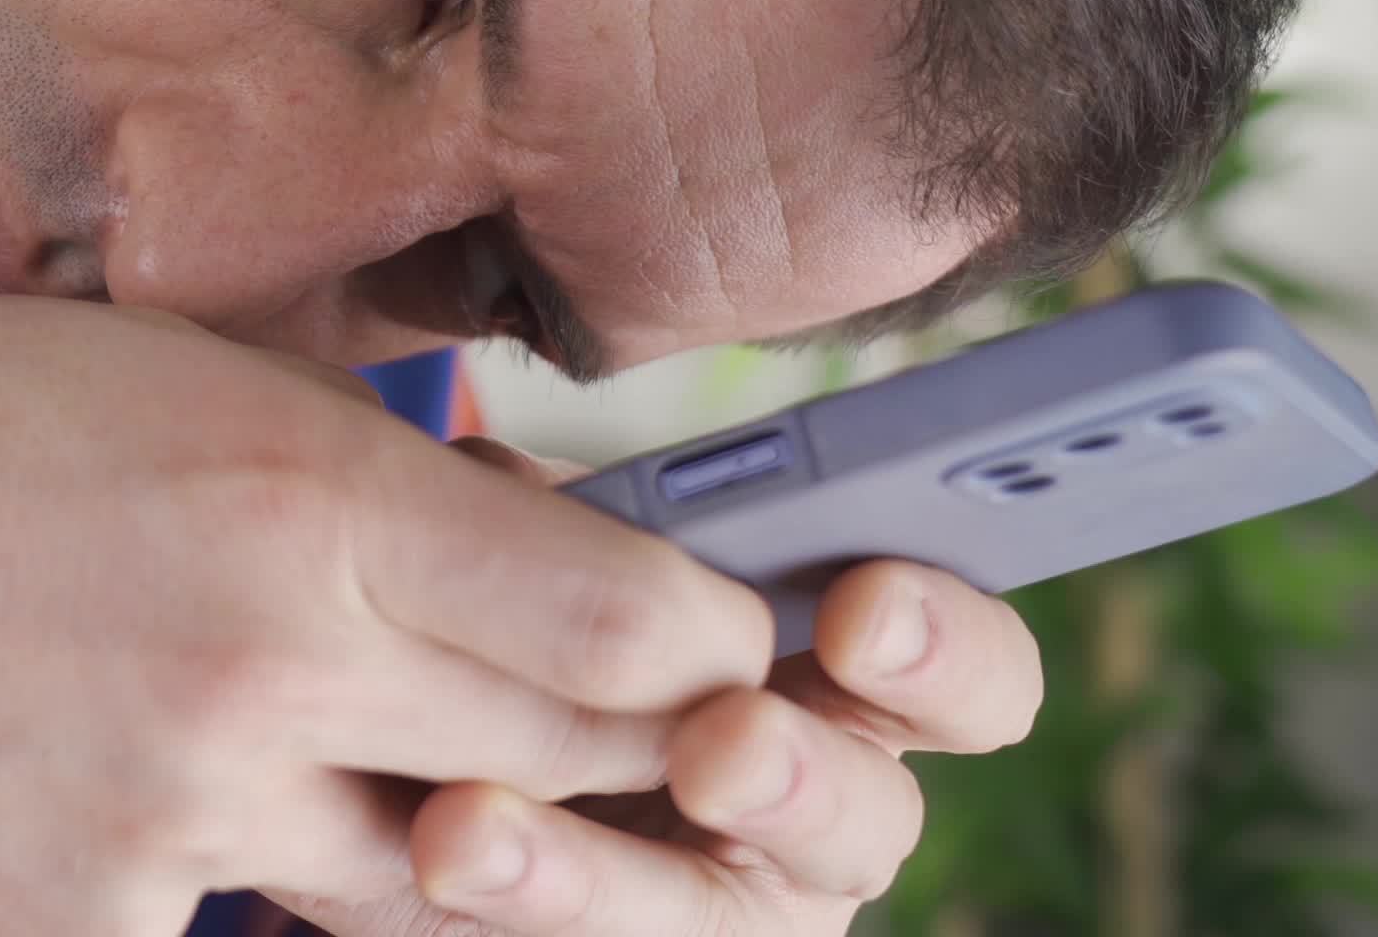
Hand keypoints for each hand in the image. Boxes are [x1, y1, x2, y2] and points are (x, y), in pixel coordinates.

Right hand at [0, 300, 777, 936]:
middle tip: (633, 715)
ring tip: (389, 737)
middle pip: (572, 756)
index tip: (708, 636)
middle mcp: (276, 669)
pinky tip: (154, 767)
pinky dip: (245, 852)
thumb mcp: (155, 363)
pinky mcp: (106, 918)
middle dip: (629, 744)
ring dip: (453, 810)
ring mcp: (191, 815)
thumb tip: (506, 537)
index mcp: (300, 493)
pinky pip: (248, 906)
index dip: (706, 644)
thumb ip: (348, 461)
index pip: (631, 622)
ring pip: (434, 861)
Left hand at [266, 439, 1047, 936]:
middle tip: (724, 744)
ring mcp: (724, 905)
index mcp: (849, 679)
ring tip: (477, 825)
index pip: (968, 672)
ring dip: (594, 876)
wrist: (409, 746)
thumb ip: (572, 528)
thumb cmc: (527, 612)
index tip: (863, 606)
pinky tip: (442, 847)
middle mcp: (815, 807)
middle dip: (799, 781)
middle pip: (870, 822)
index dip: (946, 644)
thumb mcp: (558, 550)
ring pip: (707, 920)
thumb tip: (501, 484)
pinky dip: (513, 898)